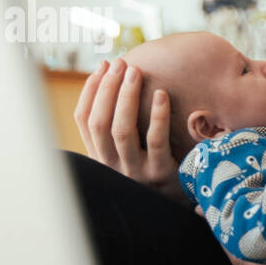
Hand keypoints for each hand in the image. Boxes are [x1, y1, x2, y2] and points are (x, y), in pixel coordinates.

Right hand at [73, 58, 183, 202]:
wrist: (181, 201)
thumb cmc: (155, 167)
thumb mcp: (130, 151)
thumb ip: (119, 126)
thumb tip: (115, 80)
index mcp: (101, 157)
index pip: (84, 120)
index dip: (90, 91)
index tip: (102, 66)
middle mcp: (113, 166)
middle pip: (100, 122)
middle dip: (107, 89)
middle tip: (120, 63)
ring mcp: (136, 172)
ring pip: (122, 130)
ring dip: (126, 97)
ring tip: (135, 72)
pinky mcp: (161, 174)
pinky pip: (156, 141)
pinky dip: (157, 115)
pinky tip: (161, 94)